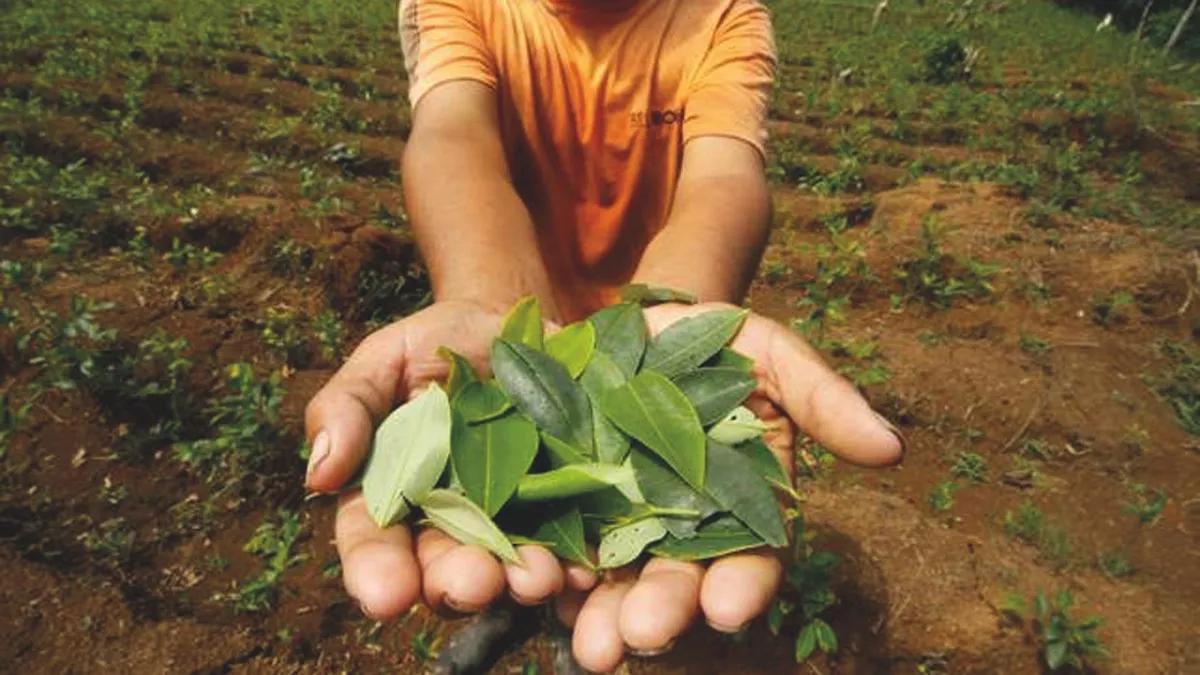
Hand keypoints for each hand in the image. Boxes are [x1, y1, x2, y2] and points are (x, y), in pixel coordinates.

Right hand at [304, 300, 595, 618]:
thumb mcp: (383, 360)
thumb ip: (347, 408)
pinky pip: (573, 542)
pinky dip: (577, 560)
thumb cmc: (435, 346)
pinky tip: (583, 566)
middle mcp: (450, 522)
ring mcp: (512, 519)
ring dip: (520, 580)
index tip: (386, 594)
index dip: (377, 571)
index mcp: (393, 496)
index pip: (375, 542)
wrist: (515, 325)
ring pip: (510, 566)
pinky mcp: (568, 506)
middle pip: (445, 568)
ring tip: (534, 578)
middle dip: (458, 582)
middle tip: (472, 584)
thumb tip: (319, 473)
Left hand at [562, 302, 903, 671]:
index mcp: (734, 507)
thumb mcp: (765, 350)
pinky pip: (544, 550)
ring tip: (588, 645)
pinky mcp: (549, 511)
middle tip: (638, 637)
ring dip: (598, 617)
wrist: (615, 321)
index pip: (749, 558)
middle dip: (659, 611)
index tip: (728, 609)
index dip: (743, 584)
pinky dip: (539, 573)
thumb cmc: (705, 339)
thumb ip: (822, 397)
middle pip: (672, 583)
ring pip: (606, 584)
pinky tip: (528, 587)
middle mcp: (672, 532)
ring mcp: (607, 526)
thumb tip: (892, 448)